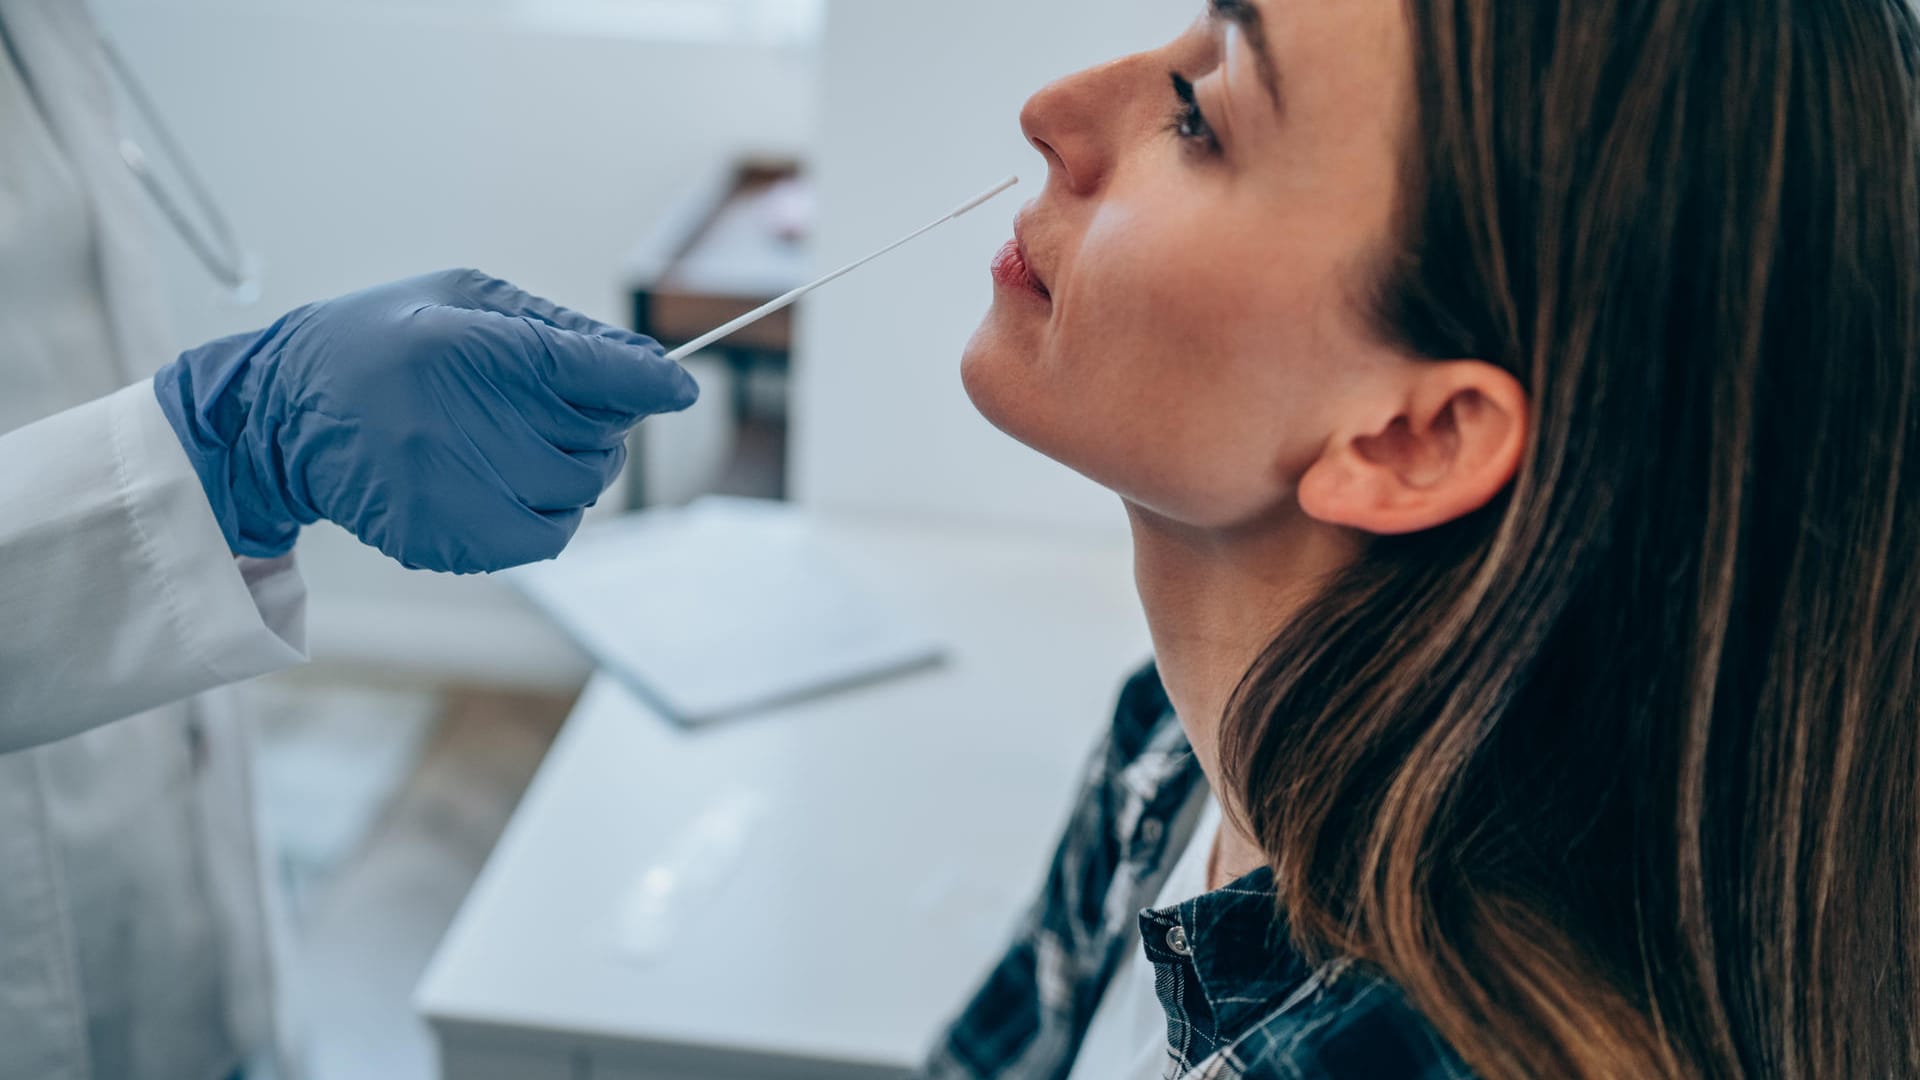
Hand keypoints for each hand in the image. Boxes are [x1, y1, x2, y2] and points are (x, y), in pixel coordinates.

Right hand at [155, 269, 697, 573]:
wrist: (282, 414)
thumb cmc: (384, 340)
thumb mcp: (463, 299)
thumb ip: (559, 330)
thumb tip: (649, 366)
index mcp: (469, 347)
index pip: (597, 372)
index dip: (650, 381)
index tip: (677, 387)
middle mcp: (464, 423)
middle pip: (599, 441)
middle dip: (602, 422)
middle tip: (564, 405)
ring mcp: (455, 491)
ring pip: (581, 492)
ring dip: (577, 467)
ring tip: (526, 440)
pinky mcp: (447, 541)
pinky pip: (547, 536)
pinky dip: (549, 510)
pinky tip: (508, 479)